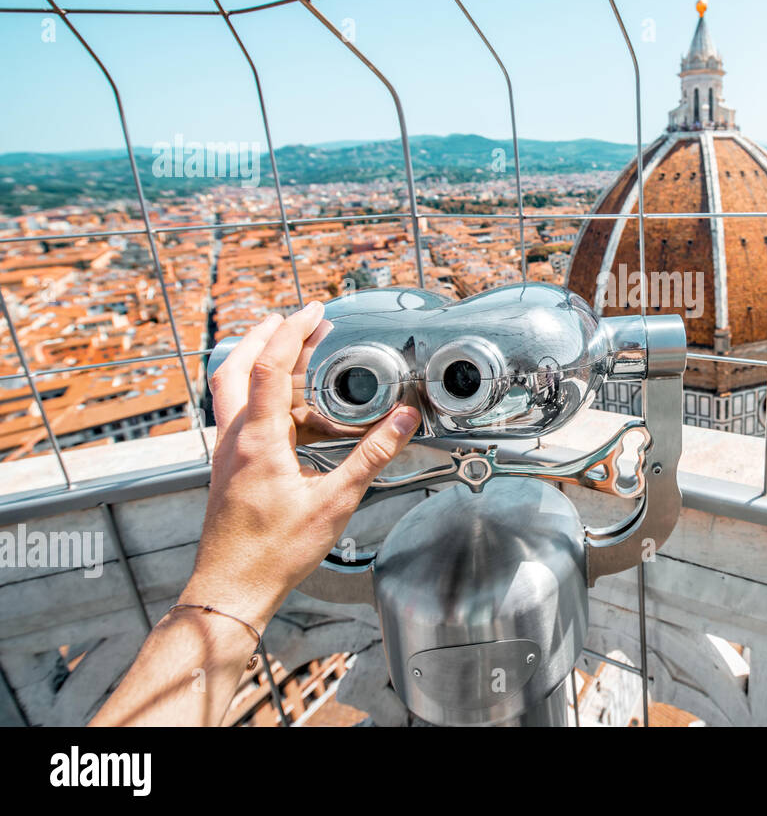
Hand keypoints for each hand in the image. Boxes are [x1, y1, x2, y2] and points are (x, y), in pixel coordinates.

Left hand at [186, 302, 419, 629]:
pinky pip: (246, 419)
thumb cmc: (272, 554)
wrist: (230, 590)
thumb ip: (372, 456)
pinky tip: (302, 421)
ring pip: (238, 392)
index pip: (270, 365)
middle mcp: (234, 439)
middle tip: (299, 322)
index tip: (314, 312)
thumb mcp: (335, 502)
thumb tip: (403, 421)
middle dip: (266, 336)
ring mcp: (227, 453)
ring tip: (307, 365)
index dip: (292, 331)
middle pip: (237, 366)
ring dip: (266, 368)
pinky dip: (271, 404)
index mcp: (257, 440)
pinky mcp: (229, 468)